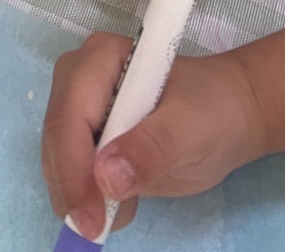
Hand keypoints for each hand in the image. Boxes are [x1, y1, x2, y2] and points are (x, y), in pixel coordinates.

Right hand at [42, 32, 265, 238]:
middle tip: (99, 227)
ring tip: (125, 211)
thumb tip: (105, 177)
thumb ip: (151, 149)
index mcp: (103, 57)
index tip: (92, 218)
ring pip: (57, 159)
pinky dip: (85, 198)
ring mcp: (80, 106)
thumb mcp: (190, 130)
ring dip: (78, 196)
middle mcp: (81, 77)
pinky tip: (118, 206)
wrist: (227, 115)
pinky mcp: (84, 135)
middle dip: (72, 186)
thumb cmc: (212, 110)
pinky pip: (69, 172)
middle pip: (57, 137)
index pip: (70, 114)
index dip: (74, 168)